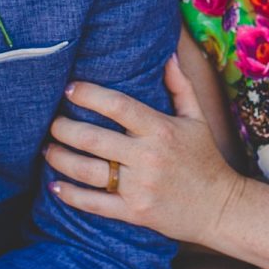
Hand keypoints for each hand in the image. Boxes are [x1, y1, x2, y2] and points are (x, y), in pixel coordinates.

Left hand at [46, 55, 246, 244]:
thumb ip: (181, 86)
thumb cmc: (206, 159)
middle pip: (93, 138)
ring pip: (87, 171)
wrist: (220, 208)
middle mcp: (147, 157)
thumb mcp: (197, 119)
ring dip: (60, 159)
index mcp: (161, 130)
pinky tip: (55, 186)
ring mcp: (139, 187)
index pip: (118, 105)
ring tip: (47, 149)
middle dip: (64, 128)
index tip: (69, 88)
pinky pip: (94, 203)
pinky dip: (71, 195)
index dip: (89, 95)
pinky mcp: (134, 213)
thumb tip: (168, 55)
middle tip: (52, 122)